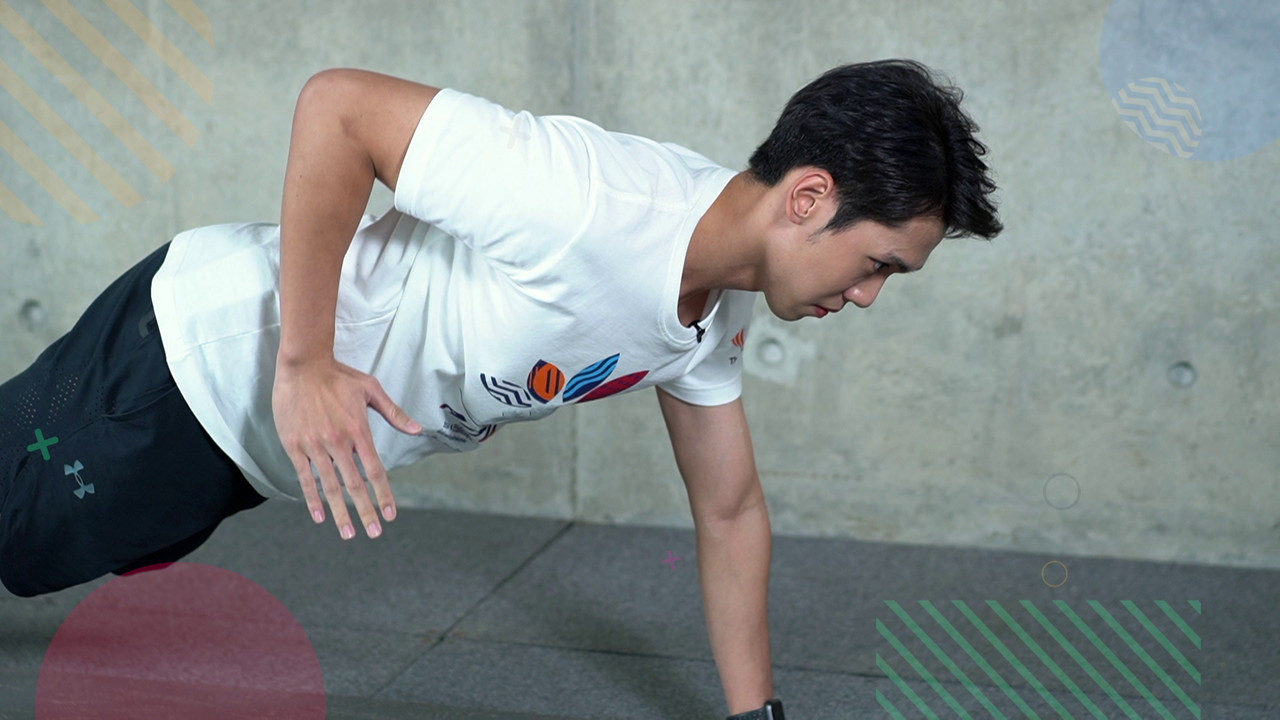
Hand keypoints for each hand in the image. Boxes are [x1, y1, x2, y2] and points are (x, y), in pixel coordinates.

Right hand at [271, 357, 422, 539]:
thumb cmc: (338, 376)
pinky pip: (305, 478)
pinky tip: (319, 516)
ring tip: (348, 534)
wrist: (303, 364)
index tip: (390, 514)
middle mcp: (338, 442)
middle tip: (374, 533)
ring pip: (330, 486)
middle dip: (365, 511)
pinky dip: (313, 498)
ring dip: (340, 512)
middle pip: (355, 485)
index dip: (383, 495)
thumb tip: (419, 429)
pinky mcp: (295, 446)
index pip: (375, 471)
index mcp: (359, 431)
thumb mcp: (371, 390)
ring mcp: (315, 446)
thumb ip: (394, 413)